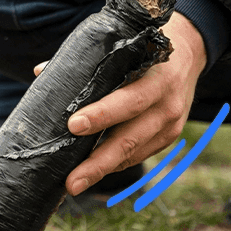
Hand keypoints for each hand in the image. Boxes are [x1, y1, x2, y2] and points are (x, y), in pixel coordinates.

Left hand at [34, 13, 206, 196]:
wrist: (189, 51)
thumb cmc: (143, 46)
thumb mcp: (123, 45)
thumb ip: (86, 61)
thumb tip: (41, 72)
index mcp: (157, 77)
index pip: (129, 100)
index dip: (102, 115)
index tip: (73, 126)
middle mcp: (168, 104)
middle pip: (129, 138)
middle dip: (98, 162)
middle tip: (71, 181)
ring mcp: (171, 124)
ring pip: (133, 153)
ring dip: (102, 170)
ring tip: (74, 184)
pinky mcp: (169, 137)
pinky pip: (138, 155)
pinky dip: (115, 163)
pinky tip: (94, 170)